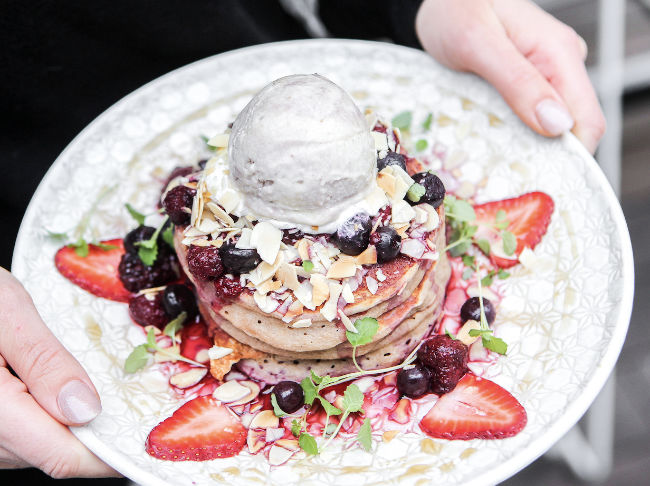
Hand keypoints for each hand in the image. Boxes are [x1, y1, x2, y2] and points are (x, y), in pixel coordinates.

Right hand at [0, 269, 117, 477]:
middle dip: (93, 436)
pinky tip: (54, 392)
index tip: (144, 440)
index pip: (60, 454)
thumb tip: (85, 411)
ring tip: (94, 393)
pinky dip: (42, 419)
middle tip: (132, 407)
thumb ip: (43, 361)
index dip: (108, 454)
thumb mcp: (6, 310)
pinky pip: (15, 436)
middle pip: (48, 455)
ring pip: (32, 449)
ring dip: (67, 428)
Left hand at [416, 0, 605, 153]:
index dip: (570, 156)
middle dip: (544, 152)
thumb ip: (518, 81)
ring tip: (493, 149)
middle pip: (570, 127)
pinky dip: (515, 129)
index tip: (537, 176)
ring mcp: (545, 72)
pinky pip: (531, 113)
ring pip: (550, 123)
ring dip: (527, 142)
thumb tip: (558, 124)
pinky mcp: (528, 79)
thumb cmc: (454, 10)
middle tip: (505, 168)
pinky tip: (491, 132)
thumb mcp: (479, 45)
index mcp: (558, 54)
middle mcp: (560, 63)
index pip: (587, 121)